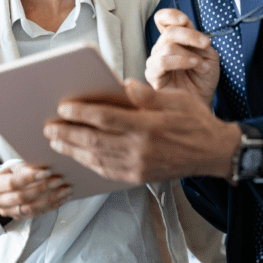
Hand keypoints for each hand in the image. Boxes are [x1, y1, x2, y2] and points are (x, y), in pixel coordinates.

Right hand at [0, 162, 71, 220]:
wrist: (5, 189)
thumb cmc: (12, 173)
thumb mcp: (15, 167)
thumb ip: (26, 167)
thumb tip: (46, 166)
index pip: (11, 183)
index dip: (30, 178)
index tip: (48, 172)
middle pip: (21, 198)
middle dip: (42, 189)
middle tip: (59, 181)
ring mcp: (8, 213)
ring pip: (31, 209)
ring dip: (51, 199)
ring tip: (66, 190)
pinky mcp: (19, 218)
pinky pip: (37, 214)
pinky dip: (52, 206)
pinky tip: (63, 198)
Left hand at [43, 78, 241, 185]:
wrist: (214, 152)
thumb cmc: (195, 121)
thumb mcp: (175, 99)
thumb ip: (146, 94)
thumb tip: (121, 85)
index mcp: (148, 126)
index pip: (105, 119)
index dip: (81, 113)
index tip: (62, 107)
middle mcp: (140, 149)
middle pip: (94, 141)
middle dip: (67, 134)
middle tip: (48, 127)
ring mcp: (139, 166)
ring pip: (97, 159)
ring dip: (73, 150)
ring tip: (55, 142)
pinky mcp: (139, 176)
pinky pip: (107, 171)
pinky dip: (89, 164)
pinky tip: (78, 156)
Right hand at [145, 8, 219, 104]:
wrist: (203, 101)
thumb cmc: (204, 79)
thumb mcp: (208, 54)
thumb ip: (198, 40)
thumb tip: (188, 28)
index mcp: (173, 40)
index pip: (162, 19)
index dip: (170, 15)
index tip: (184, 20)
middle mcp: (161, 48)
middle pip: (169, 31)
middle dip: (190, 35)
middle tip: (205, 44)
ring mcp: (155, 62)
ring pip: (166, 46)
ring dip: (189, 53)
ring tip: (202, 64)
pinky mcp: (153, 76)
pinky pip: (161, 62)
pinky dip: (181, 61)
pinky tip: (194, 65)